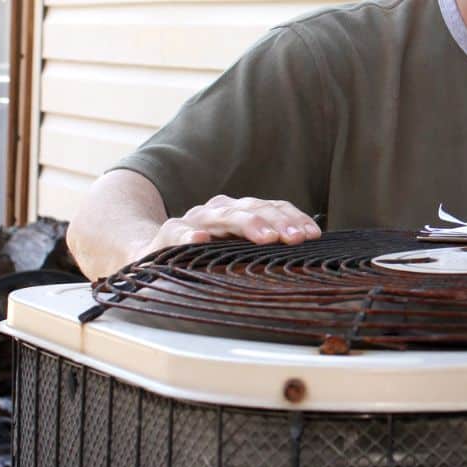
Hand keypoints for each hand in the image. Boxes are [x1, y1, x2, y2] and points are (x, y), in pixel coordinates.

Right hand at [140, 194, 321, 256]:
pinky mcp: (169, 236)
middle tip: (295, 238)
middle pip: (252, 208)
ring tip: (265, 237)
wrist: (153, 257)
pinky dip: (190, 236)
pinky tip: (200, 241)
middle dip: (277, 221)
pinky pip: (179, 234)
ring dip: (246, 224)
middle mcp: (219, 211)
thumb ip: (267, 247)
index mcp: (239, 212)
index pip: (272, 208)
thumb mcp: (239, 249)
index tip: (313, 235)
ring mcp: (194, 221)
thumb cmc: (206, 256)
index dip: (293, 218)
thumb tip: (306, 253)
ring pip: (223, 216)